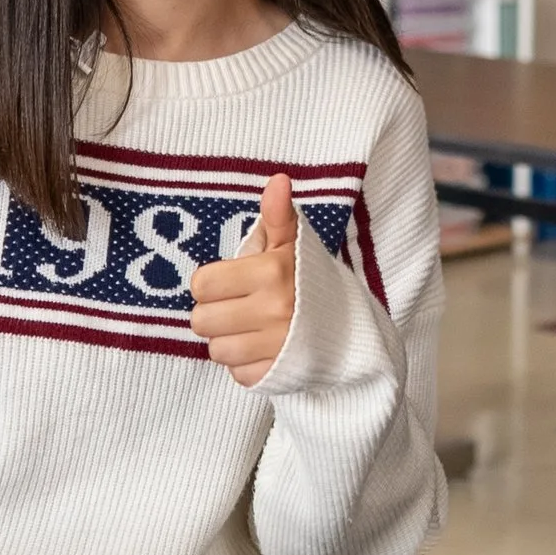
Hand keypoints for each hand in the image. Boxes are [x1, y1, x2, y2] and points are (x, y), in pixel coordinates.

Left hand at [190, 175, 296, 387]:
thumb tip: (277, 179)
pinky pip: (236, 373)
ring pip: (216, 350)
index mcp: (272, 273)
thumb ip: (279, 215)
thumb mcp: (294, 245)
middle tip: (239, 306)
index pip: (202, 284)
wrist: (353, 329)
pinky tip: (263, 349)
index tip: (232, 282)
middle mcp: (273, 310)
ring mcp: (275, 346)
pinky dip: (246, 364)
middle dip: (216, 313)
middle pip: (201, 320)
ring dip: (229, 340)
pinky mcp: (276, 375)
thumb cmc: (311, 281)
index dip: (212, 283)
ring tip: (251, 328)